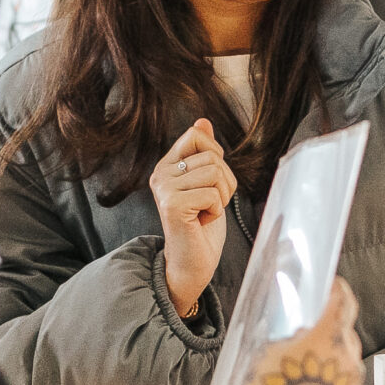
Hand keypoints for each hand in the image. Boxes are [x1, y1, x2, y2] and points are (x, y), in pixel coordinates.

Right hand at [150, 118, 235, 318]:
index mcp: (168, 165)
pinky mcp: (172, 205)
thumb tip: (203, 120)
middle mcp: (160, 173)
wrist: (192, 264)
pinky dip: (215, 211)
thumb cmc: (202, 227)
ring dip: (221, 197)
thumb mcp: (208, 183)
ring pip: (215, 173)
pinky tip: (200, 222)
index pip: (197, 135)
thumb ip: (203, 152)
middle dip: (224, 183)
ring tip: (204, 213)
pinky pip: (213, 194)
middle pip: (213, 156)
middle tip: (209, 206)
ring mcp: (164, 188)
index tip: (210, 183)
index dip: (216, 157)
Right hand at [236, 278, 363, 384]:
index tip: (332, 291)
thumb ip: (286, 335)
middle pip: (346, 336)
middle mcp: (346, 361)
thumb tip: (293, 330)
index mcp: (325, 337)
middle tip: (306, 341)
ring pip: (348, 368)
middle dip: (331, 335)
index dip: (337, 292)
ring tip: (304, 378)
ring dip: (332, 367)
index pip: (343, 301)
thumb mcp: (262, 352)